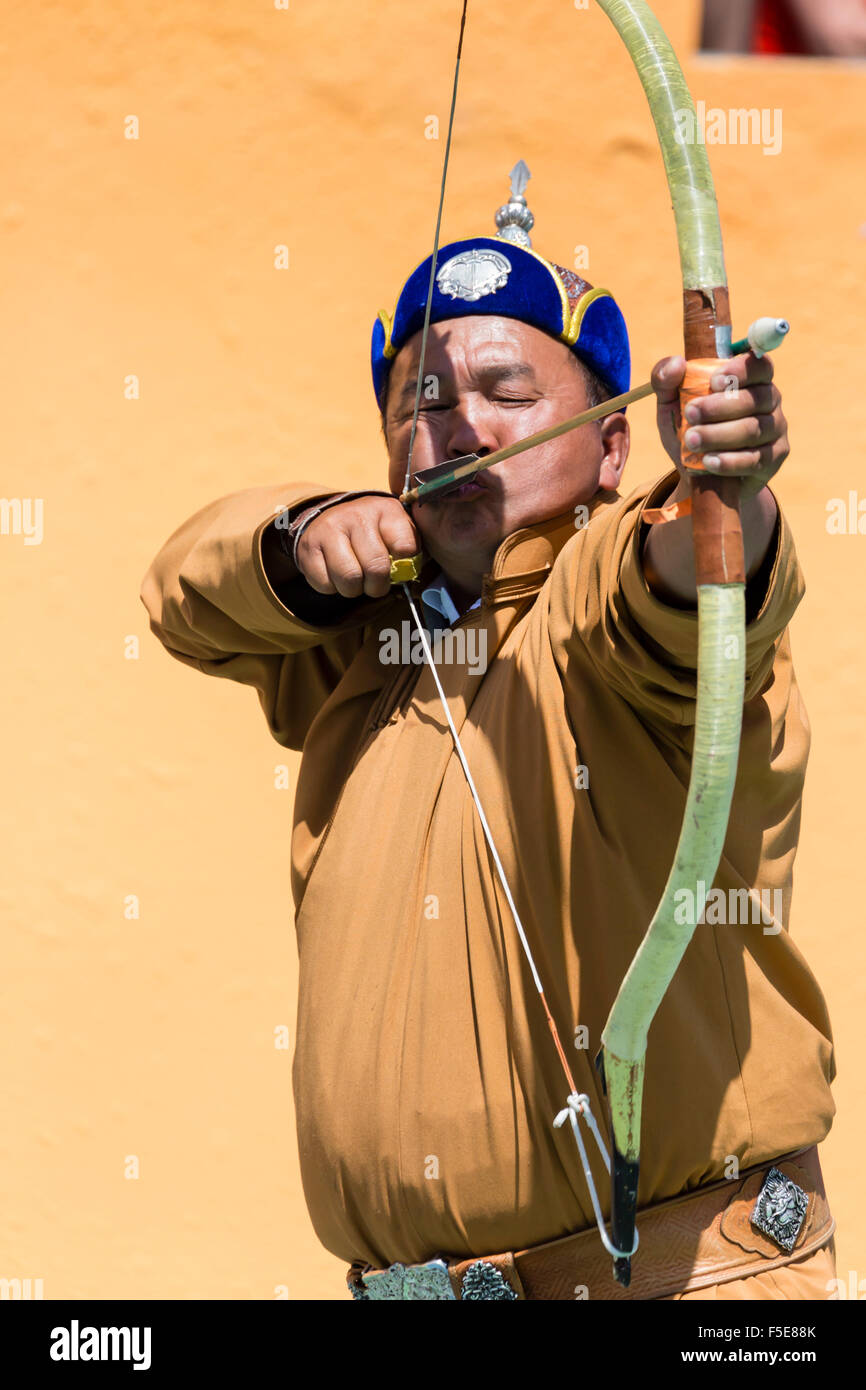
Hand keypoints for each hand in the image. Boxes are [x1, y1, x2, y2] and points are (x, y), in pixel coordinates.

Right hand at [296, 495, 420, 598]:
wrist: (330, 519)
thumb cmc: (373, 533)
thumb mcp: (397, 531)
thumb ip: (410, 552)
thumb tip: (408, 573)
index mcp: (386, 510)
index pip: (406, 548)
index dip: (405, 566)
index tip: (398, 565)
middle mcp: (357, 515)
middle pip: (376, 568)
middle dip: (378, 586)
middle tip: (375, 583)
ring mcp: (330, 529)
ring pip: (349, 579)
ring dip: (354, 589)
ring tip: (355, 579)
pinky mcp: (309, 546)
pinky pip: (325, 584)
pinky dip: (332, 587)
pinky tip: (335, 573)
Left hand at [652, 352, 788, 499]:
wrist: (697, 473)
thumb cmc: (690, 429)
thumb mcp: (671, 405)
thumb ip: (666, 381)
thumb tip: (676, 363)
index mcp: (751, 379)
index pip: (759, 366)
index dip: (740, 371)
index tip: (713, 381)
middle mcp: (770, 400)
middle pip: (754, 399)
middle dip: (719, 407)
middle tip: (691, 414)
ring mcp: (775, 429)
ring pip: (753, 429)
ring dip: (718, 435)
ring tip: (691, 440)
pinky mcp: (774, 458)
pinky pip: (755, 459)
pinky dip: (729, 461)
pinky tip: (709, 462)